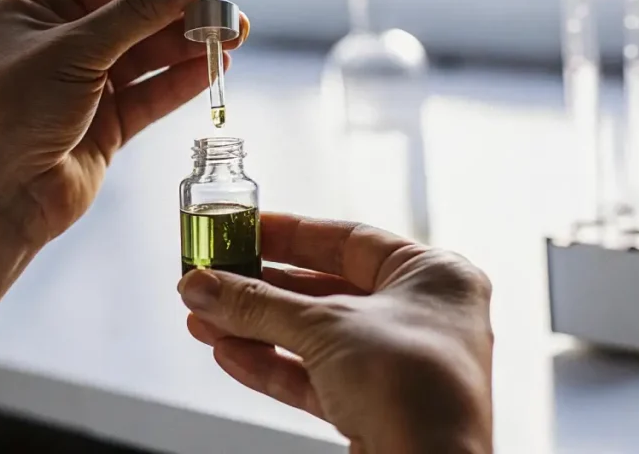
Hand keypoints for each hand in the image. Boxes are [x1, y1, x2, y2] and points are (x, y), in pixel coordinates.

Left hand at [0, 0, 247, 352]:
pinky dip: (181, 83)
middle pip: (138, 15)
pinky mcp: (104, 127)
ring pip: (149, 57)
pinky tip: (212, 69)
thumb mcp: (74, 50)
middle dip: (186, 11)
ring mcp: (84, 86)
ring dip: (190, 46)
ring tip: (232, 36)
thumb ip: (139, 12)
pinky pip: (151, 96)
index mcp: (39, 6)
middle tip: (232, 10)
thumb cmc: (5, 113)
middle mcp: (62, 42)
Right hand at [178, 213, 493, 453]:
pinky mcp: (375, 407)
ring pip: (314, 338)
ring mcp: (398, 366)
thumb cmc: (417, 390)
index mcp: (433, 277)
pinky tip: (229, 352)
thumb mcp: (324, 327)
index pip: (349, 239)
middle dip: (260, 290)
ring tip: (206, 318)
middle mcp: (421, 317)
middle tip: (215, 278)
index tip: (246, 230)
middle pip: (324, 290)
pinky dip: (271, 365)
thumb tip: (205, 285)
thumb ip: (257, 303)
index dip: (290, 234)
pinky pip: (315, 378)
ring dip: (256, 329)